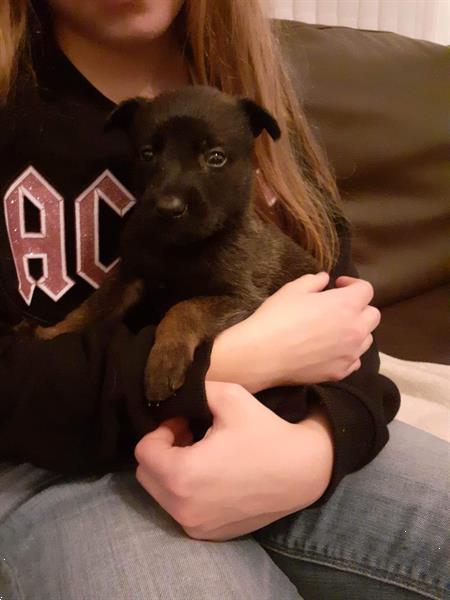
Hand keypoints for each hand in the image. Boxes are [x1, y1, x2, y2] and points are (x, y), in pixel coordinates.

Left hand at [135, 381, 332, 540]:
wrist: (304, 471)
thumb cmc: (265, 432)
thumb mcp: (229, 397)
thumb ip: (194, 390)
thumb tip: (172, 394)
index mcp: (182, 475)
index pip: (143, 451)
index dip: (160, 431)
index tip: (184, 423)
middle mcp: (183, 508)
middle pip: (146, 475)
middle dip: (162, 452)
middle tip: (189, 436)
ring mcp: (196, 526)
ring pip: (162, 494)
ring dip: (173, 471)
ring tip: (202, 454)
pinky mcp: (210, 535)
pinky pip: (182, 510)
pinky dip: (187, 492)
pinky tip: (214, 475)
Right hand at [207, 272, 379, 391]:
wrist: (262, 355)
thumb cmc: (277, 317)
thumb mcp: (292, 290)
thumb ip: (313, 281)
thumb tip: (325, 279)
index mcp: (346, 305)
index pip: (366, 290)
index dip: (352, 284)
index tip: (337, 285)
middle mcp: (355, 329)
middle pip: (373, 315)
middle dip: (359, 308)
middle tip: (338, 308)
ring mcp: (350, 354)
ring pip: (367, 339)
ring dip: (356, 331)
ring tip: (335, 330)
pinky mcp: (340, 372)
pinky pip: (355, 360)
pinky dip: (348, 352)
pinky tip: (331, 350)